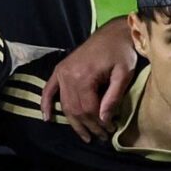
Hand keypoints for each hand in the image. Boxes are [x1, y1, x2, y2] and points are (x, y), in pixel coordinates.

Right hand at [41, 24, 139, 139]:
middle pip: (76, 110)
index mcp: (84, 75)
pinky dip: (46, 104)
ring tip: (85, 136)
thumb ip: (113, 97)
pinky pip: (49, 90)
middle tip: (101, 138)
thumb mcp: (124, 74)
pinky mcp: (60, 70)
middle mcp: (68, 75)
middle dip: (88, 126)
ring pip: (65, 105)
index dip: (99, 123)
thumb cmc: (122, 52)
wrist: (112, 33)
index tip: (110, 130)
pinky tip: (47, 118)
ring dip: (74, 123)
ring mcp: (62, 72)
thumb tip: (104, 120)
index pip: (88, 108)